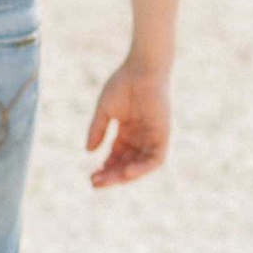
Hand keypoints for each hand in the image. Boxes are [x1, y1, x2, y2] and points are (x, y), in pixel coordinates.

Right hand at [86, 59, 169, 188]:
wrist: (142, 70)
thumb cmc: (123, 84)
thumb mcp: (105, 111)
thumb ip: (97, 130)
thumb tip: (88, 151)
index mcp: (127, 132)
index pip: (116, 157)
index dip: (105, 168)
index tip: (91, 176)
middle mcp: (140, 137)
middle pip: (126, 164)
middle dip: (111, 175)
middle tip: (94, 183)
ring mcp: (152, 137)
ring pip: (140, 166)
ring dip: (124, 176)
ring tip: (107, 180)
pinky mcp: (163, 135)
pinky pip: (155, 159)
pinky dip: (142, 168)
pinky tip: (126, 172)